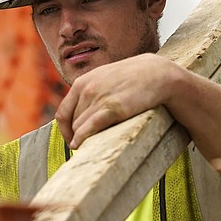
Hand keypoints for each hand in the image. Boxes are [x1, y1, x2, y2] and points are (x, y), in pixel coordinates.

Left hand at [56, 53, 177, 148]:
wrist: (157, 73)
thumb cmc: (132, 79)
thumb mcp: (105, 78)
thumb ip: (90, 91)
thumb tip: (80, 113)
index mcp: (82, 82)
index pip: (63, 112)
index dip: (65, 131)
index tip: (72, 140)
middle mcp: (87, 89)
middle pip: (71, 123)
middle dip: (75, 137)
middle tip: (85, 147)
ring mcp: (99, 98)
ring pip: (79, 128)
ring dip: (83, 140)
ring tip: (91, 147)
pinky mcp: (112, 108)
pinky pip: (88, 129)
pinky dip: (82, 140)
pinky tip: (82, 146)